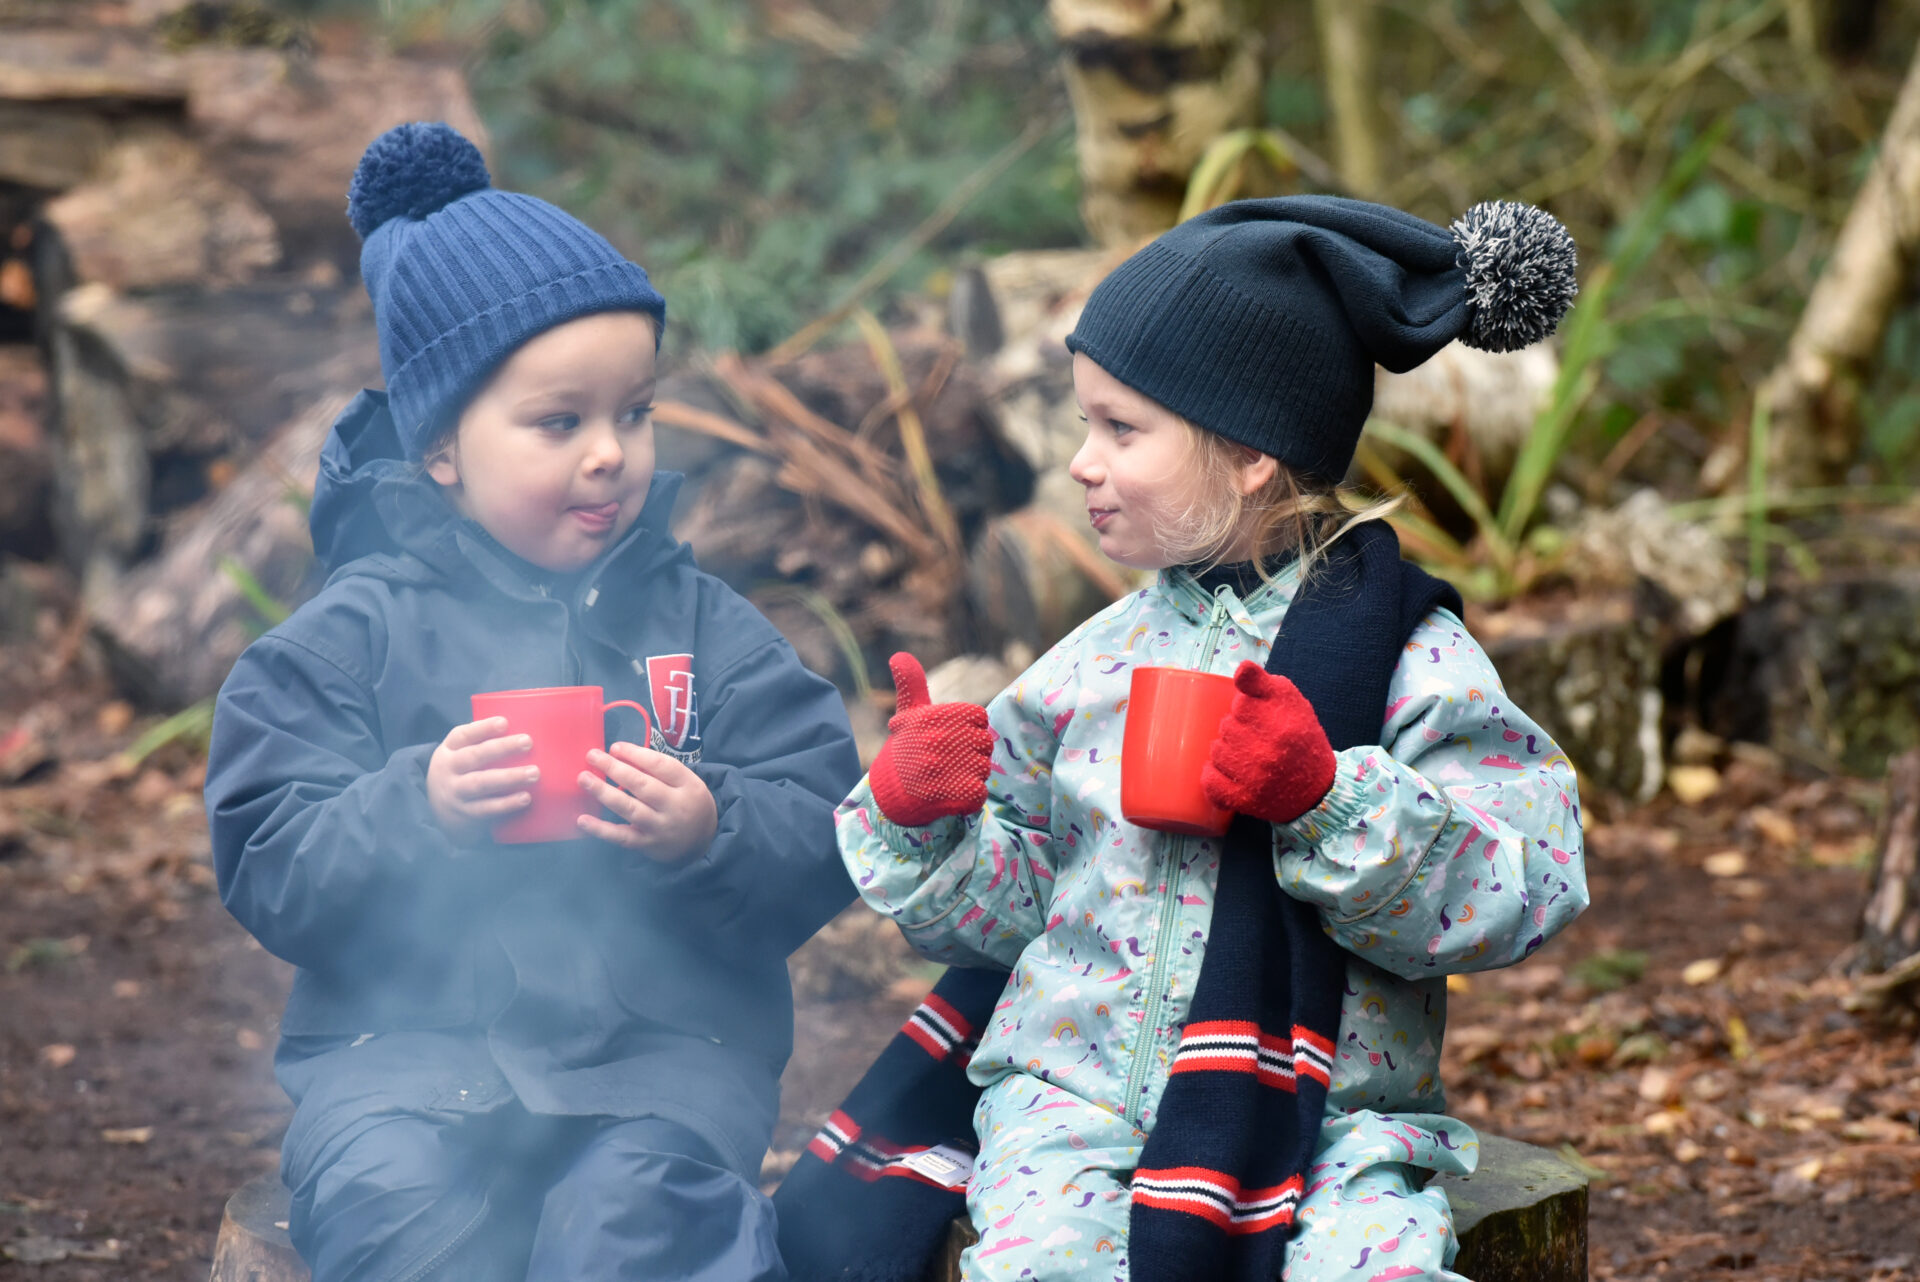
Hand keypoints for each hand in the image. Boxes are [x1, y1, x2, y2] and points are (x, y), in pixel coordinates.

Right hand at [427, 716, 536, 840]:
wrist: (435, 810)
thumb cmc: (461, 772)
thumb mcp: (459, 753)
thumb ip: (482, 742)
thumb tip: (524, 725)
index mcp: (450, 749)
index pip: (463, 735)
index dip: (483, 728)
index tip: (504, 722)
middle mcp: (449, 769)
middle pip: (474, 756)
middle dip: (501, 748)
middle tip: (527, 741)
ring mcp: (456, 792)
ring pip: (481, 783)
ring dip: (509, 777)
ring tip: (534, 772)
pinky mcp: (466, 813)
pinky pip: (487, 808)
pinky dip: (506, 804)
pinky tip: (525, 797)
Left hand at [577, 741, 718, 862]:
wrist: (703, 841)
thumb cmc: (688, 802)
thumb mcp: (685, 782)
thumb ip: (658, 769)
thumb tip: (620, 754)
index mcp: (687, 785)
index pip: (661, 765)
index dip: (636, 754)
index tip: (614, 747)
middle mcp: (675, 807)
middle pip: (643, 785)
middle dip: (615, 768)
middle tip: (592, 756)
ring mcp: (660, 828)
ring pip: (630, 809)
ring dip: (604, 793)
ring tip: (583, 778)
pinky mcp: (647, 845)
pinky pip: (621, 837)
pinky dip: (601, 830)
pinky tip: (582, 820)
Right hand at [868, 652, 996, 827]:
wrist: (886, 795)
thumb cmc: (904, 749)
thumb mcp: (907, 714)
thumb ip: (911, 683)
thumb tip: (898, 655)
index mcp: (932, 717)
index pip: (978, 717)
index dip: (969, 728)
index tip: (951, 737)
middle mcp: (938, 740)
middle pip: (984, 743)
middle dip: (971, 753)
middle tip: (948, 760)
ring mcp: (945, 769)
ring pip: (983, 768)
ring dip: (970, 775)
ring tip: (947, 777)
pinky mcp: (950, 795)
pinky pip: (979, 793)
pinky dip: (970, 797)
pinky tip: (951, 794)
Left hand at [1201, 660, 1336, 824]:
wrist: (1315, 788)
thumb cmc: (1300, 737)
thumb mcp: (1290, 701)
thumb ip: (1263, 682)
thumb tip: (1240, 669)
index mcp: (1282, 722)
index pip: (1240, 704)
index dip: (1246, 708)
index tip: (1259, 716)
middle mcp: (1269, 750)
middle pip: (1226, 727)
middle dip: (1237, 729)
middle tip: (1255, 739)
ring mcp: (1255, 777)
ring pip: (1215, 752)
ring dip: (1225, 751)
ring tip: (1246, 755)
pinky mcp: (1245, 800)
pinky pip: (1210, 781)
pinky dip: (1213, 776)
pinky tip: (1229, 773)